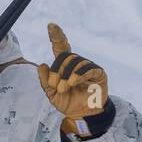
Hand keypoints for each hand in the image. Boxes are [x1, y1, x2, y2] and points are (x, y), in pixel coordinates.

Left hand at [36, 23, 110, 138]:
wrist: (83, 115)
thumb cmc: (68, 103)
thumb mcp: (52, 94)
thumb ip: (45, 82)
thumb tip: (42, 65)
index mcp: (65, 65)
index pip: (61, 47)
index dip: (57, 36)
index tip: (51, 25)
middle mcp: (77, 63)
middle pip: (66, 56)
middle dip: (57, 70)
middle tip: (55, 86)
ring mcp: (89, 67)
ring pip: (76, 62)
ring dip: (67, 75)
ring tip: (63, 88)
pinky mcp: (99, 73)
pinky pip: (88, 68)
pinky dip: (79, 75)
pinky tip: (72, 83)